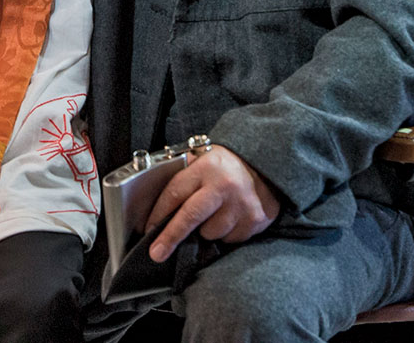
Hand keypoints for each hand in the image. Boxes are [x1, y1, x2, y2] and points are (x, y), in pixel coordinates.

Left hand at [145, 145, 279, 261]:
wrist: (265, 163)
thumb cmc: (226, 164)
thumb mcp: (202, 159)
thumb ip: (183, 178)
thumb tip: (156, 209)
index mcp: (206, 168)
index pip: (175, 193)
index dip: (158, 214)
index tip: (148, 229)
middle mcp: (224, 186)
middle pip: (190, 217)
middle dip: (171, 237)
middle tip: (156, 253)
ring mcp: (241, 205)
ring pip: (210, 233)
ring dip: (206, 230)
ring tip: (215, 212)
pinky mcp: (255, 220)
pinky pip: (229, 238)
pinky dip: (225, 232)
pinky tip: (230, 217)